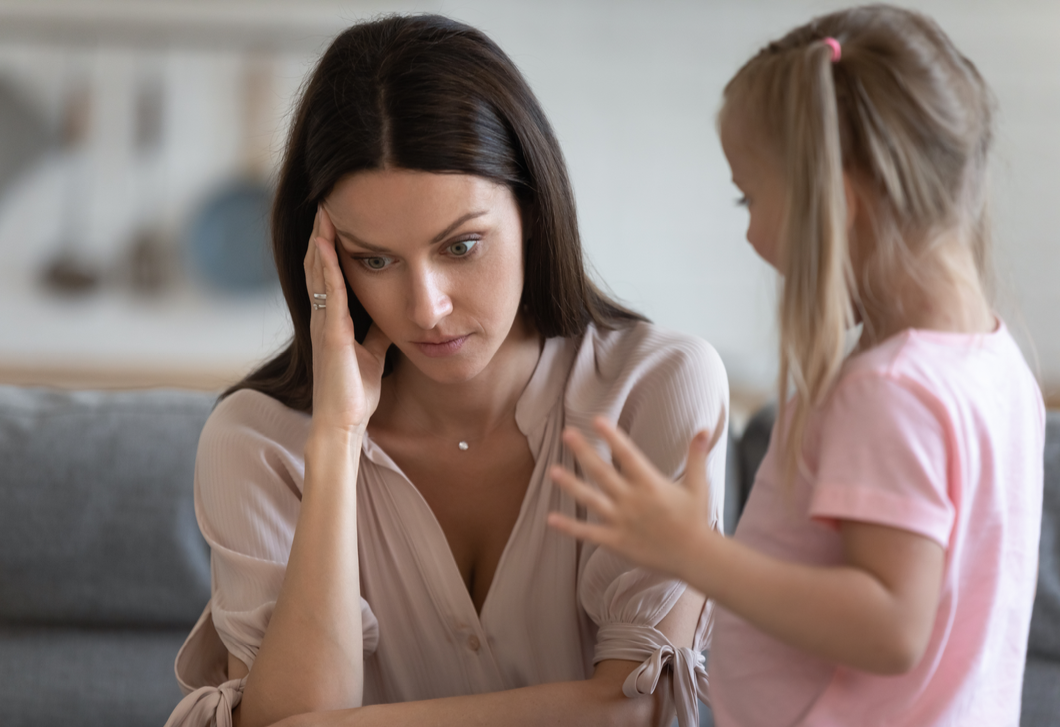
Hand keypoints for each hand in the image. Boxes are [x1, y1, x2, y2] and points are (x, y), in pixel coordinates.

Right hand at [304, 205, 390, 435]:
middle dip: (322, 234)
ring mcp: (324, 323)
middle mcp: (323, 317)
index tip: (337, 218)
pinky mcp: (331, 334)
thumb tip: (393, 314)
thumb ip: (378, 332)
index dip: (330, 246)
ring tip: (323, 211)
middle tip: (327, 201)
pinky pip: (328, 293)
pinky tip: (325, 245)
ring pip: (319, 273)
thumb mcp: (373, 354)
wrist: (344, 423)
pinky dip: (326, 267)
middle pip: (318, 266)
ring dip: (320, 240)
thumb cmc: (355, 393)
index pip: (329, 274)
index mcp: (333, 320)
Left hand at [547, 412, 724, 578]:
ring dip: (571, 485)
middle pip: (602, 472)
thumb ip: (696, 457)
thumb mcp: (698, 485)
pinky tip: (550, 519)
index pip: (627, 455)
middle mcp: (632, 500)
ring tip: (552, 471)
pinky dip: (569, 528)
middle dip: (583, 452)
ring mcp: (622, 521)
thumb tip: (705, 429)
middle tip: (567, 433)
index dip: (612, 437)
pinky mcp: (616, 541)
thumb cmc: (695, 519)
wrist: (695, 557)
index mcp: (650, 484)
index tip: (597, 419)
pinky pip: (589, 534)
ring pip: (591, 500)